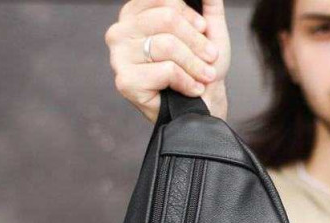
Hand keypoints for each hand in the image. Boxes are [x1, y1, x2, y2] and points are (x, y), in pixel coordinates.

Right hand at [105, 0, 230, 122]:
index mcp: (134, 14)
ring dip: (194, 63)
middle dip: (196, 41)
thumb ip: (207, 3)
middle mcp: (120, 32)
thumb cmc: (201, 69)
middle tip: (211, 57)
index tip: (204, 30)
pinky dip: (187, 81)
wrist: (203, 106)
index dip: (189, 15)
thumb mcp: (209, 30)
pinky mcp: (125, 82)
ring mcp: (118, 57)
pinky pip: (165, 71)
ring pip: (167, 45)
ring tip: (206, 75)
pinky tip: (193, 89)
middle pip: (166, 19)